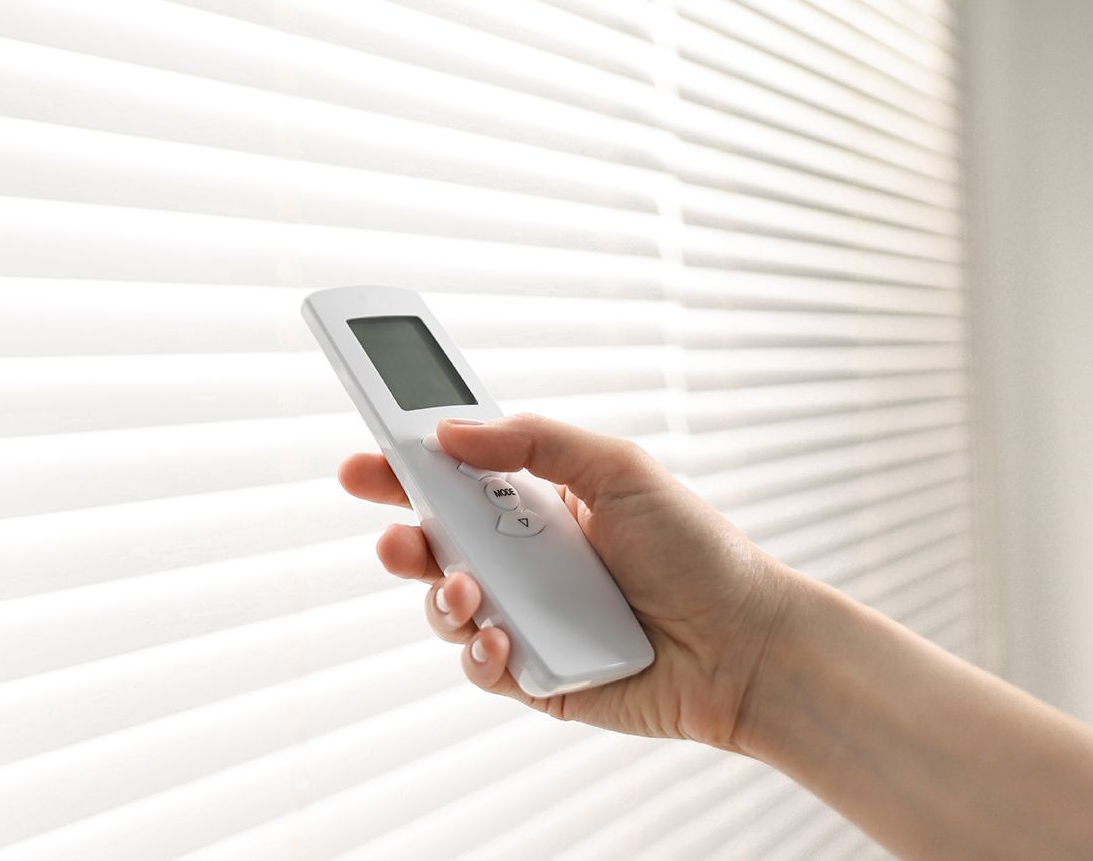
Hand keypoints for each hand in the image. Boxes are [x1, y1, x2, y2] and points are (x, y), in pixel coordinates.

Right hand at [338, 414, 797, 749]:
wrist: (746, 645)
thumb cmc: (696, 552)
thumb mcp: (618, 469)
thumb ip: (534, 442)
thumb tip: (449, 432)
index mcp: (535, 505)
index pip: (451, 479)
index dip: (402, 468)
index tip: (363, 460)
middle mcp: (521, 561)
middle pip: (431, 544)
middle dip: (399, 538)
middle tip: (395, 535)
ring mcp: (523, 618)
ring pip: (445, 608)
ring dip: (441, 598)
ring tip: (471, 593)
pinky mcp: (532, 675)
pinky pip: (479, 666)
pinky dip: (479, 654)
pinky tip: (502, 640)